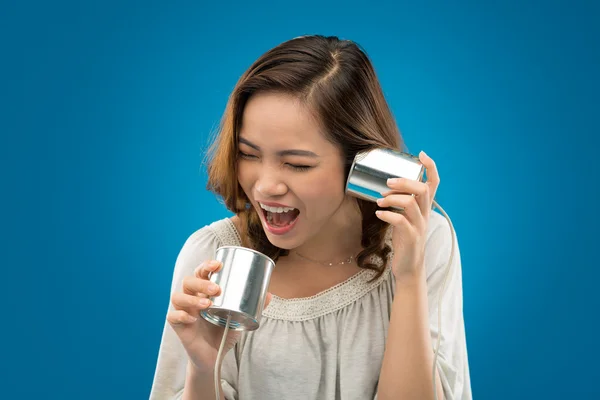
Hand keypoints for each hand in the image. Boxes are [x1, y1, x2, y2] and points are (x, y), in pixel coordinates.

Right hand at [167, 260, 272, 371]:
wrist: (215, 357)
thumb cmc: (225, 332)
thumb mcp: (241, 318)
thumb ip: (254, 306)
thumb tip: (269, 294)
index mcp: (205, 292)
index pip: (201, 272)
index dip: (206, 265)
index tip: (218, 264)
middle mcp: (192, 298)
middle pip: (188, 281)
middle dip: (201, 281)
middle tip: (216, 288)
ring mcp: (184, 311)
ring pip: (178, 296)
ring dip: (192, 298)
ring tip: (207, 304)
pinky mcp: (178, 327)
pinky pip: (172, 317)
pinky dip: (181, 315)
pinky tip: (192, 319)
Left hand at [375, 151, 439, 280]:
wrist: (409, 268)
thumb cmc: (404, 240)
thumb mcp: (405, 219)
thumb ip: (400, 204)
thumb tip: (382, 188)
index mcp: (425, 208)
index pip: (434, 183)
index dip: (430, 167)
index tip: (421, 154)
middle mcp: (425, 215)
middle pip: (422, 190)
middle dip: (404, 182)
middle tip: (387, 183)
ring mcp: (419, 226)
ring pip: (412, 203)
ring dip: (393, 198)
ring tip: (379, 201)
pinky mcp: (411, 238)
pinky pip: (401, 221)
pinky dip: (388, 215)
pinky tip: (379, 214)